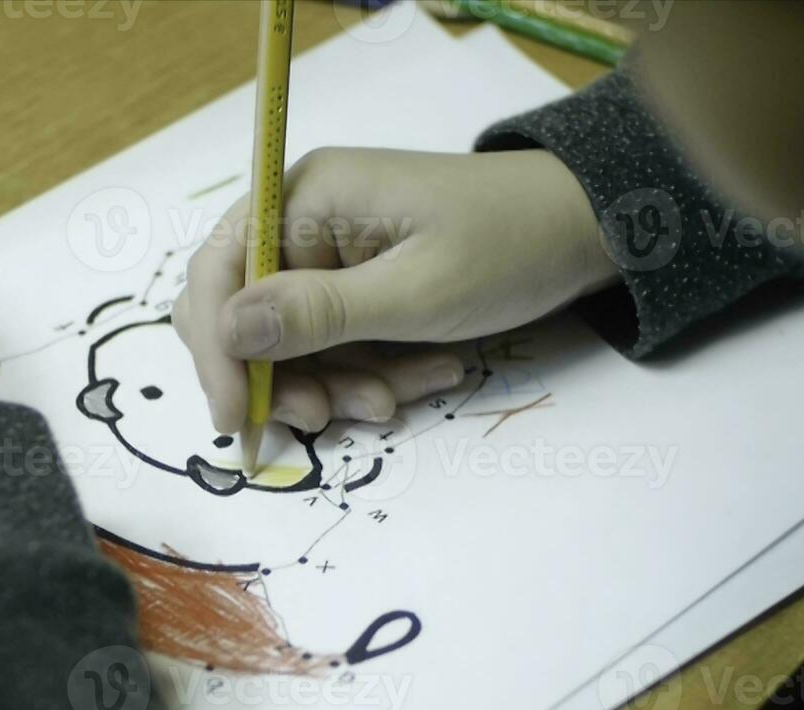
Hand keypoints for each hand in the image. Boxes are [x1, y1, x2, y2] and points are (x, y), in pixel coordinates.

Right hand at [172, 148, 615, 433]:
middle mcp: (305, 220)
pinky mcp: (361, 285)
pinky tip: (428, 374)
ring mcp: (332, 254)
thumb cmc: (507, 246)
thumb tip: (225, 329)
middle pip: (247, 316)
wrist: (587, 231)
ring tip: (400, 398)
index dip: (216, 350)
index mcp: (305, 197)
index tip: (238, 419)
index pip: (218, 273)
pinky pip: (338, 344)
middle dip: (286, 376)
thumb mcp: (416, 291)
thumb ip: (318, 315)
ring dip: (338, 383)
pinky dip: (371, 371)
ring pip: (294, 344)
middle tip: (329, 418)